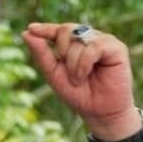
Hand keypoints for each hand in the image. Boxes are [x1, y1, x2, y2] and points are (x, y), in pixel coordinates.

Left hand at [22, 22, 139, 140]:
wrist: (99, 112)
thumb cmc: (78, 94)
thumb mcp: (54, 74)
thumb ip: (41, 54)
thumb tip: (26, 33)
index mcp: (74, 44)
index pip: (58, 30)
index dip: (45, 28)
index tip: (31, 29)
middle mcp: (89, 39)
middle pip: (66, 30)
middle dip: (61, 51)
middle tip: (67, 72)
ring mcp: (103, 41)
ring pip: (78, 39)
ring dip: (72, 63)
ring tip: (78, 79)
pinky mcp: (116, 47)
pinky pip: (93, 46)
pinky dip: (83, 63)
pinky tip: (85, 75)